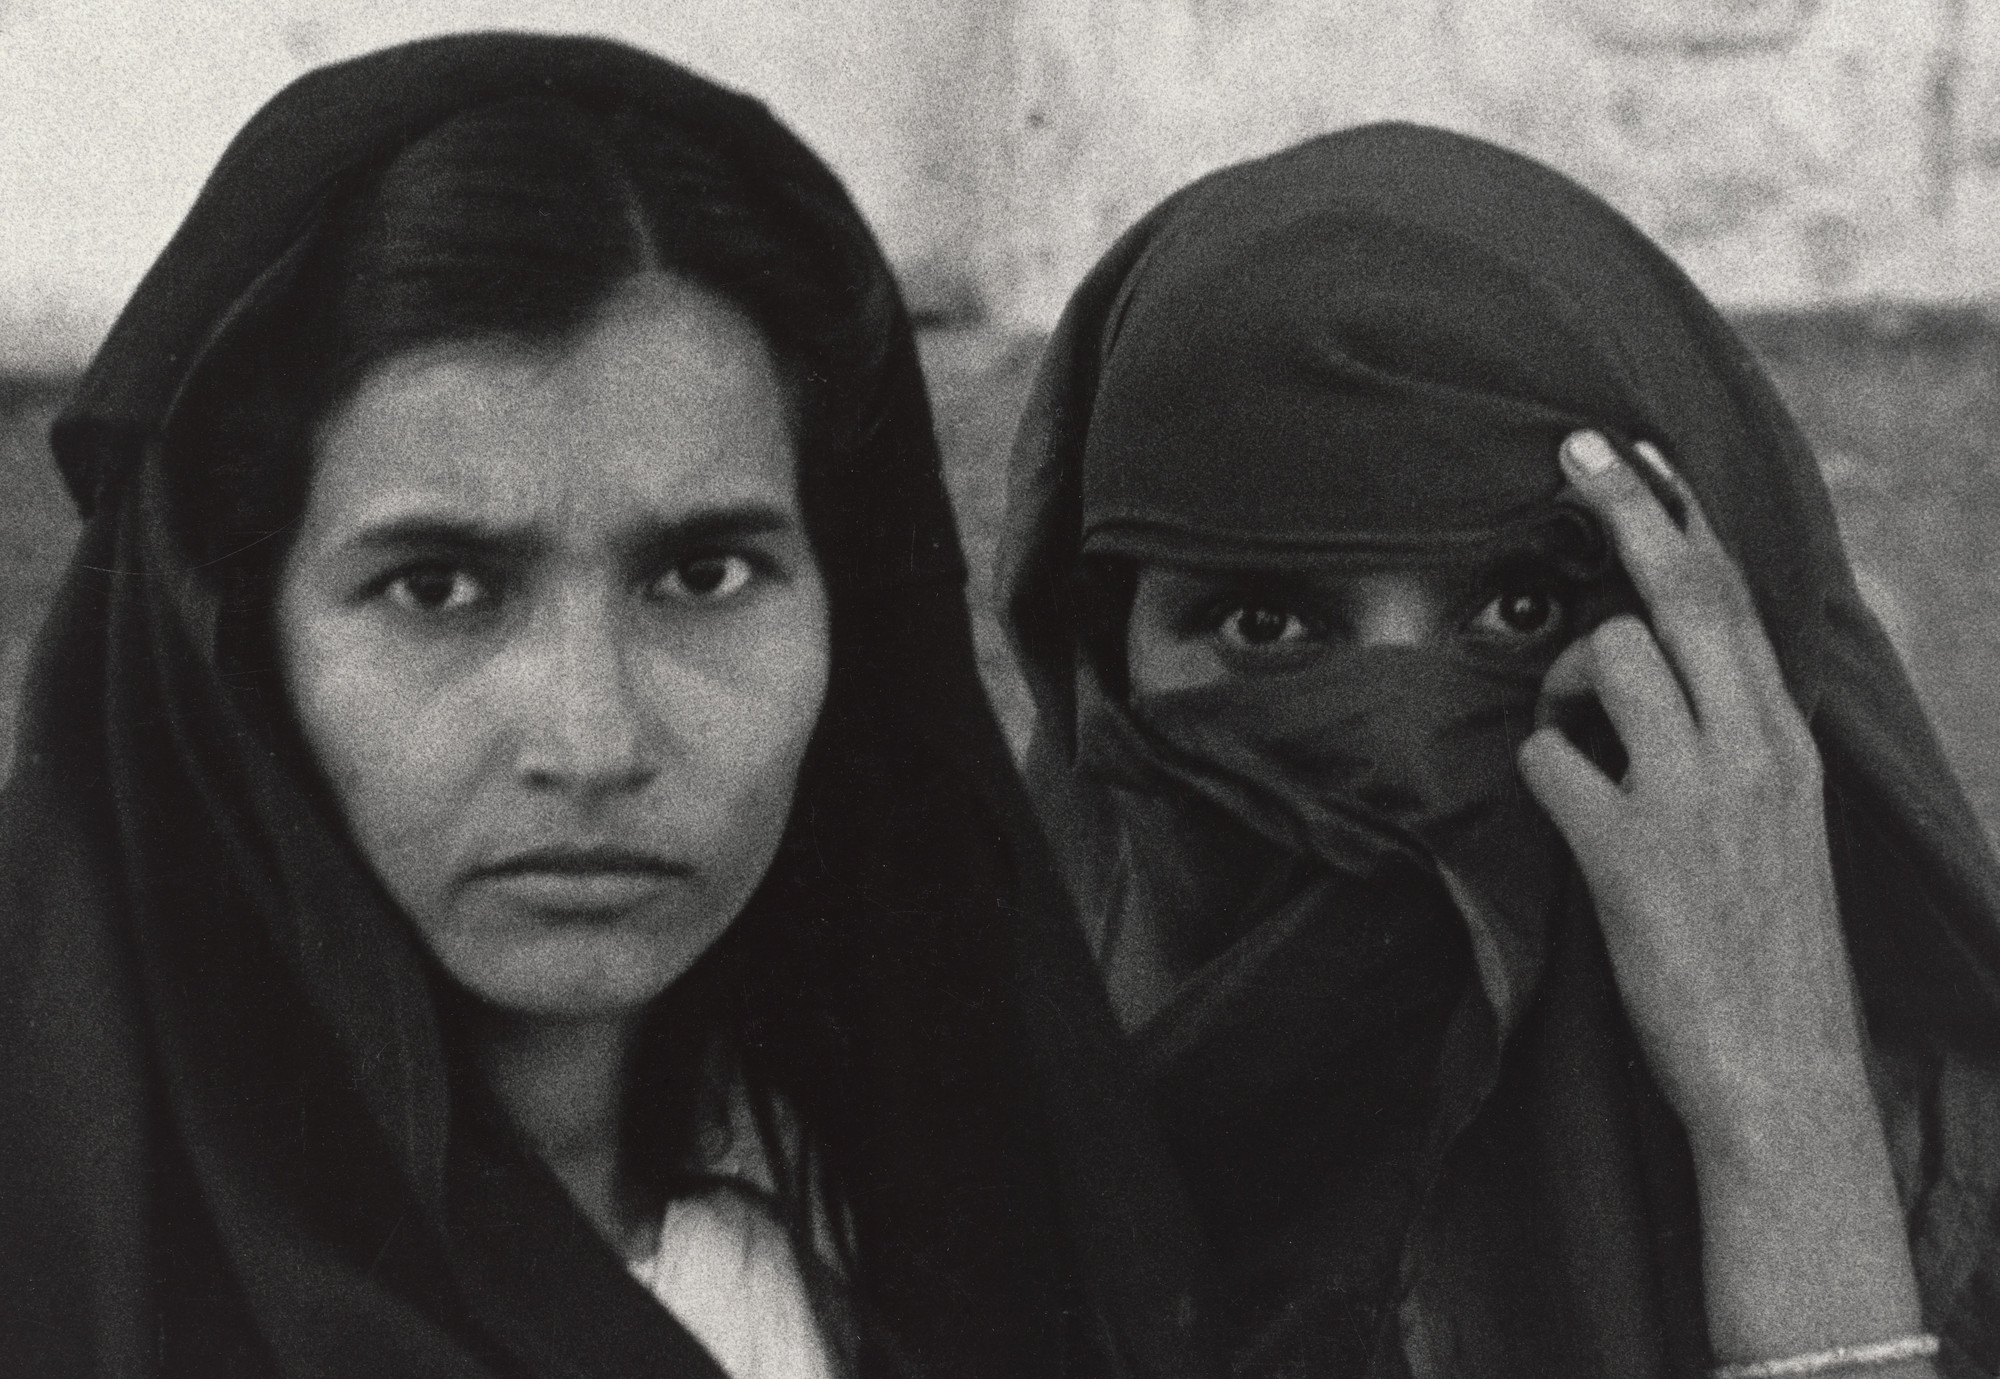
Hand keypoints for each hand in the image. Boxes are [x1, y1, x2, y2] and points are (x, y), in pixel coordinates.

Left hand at [1516, 431, 1863, 1158]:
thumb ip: (1736, 744)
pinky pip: (1548, 759)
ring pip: (1610, 654)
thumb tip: (1672, 679)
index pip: (1735, 599)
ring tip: (1572, 732)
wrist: (1784, 1072)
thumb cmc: (1767, 949)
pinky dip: (1535, 770)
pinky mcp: (1631, 852)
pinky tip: (1557, 810)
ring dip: (1562, 676)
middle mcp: (1753, 749)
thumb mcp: (1780, 825)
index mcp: (1787, 741)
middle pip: (1682, 591)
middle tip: (1571, 450)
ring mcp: (1694, 795)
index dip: (1682, 519)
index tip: (1640, 456)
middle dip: (1624, 509)